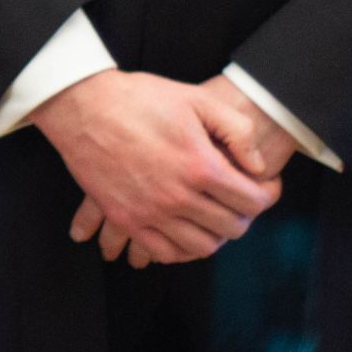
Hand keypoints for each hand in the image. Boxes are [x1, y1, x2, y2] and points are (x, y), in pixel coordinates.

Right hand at [34, 71, 281, 265]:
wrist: (82, 106)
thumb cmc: (140, 98)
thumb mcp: (196, 99)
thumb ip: (237, 131)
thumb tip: (257, 166)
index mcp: (200, 165)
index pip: (253, 201)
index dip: (268, 195)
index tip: (265, 186)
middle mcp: (178, 196)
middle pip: (231, 227)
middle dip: (244, 214)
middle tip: (240, 200)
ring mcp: (150, 212)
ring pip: (202, 247)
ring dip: (216, 235)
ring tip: (214, 216)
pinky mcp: (125, 219)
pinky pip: (163, 252)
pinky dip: (181, 249)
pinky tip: (184, 231)